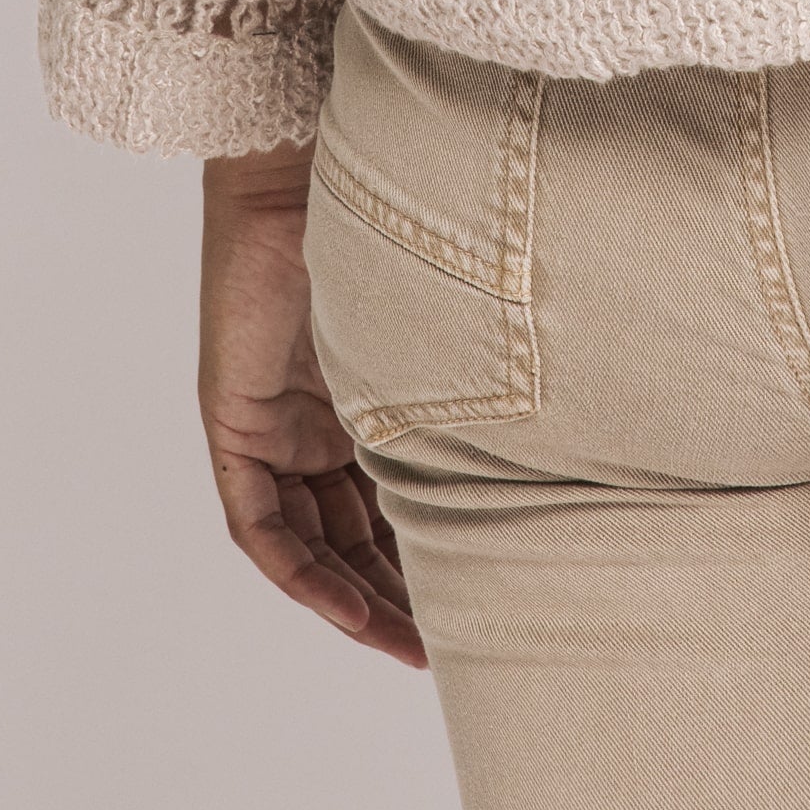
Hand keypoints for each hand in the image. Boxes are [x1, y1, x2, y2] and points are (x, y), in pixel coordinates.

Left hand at [199, 149, 425, 665]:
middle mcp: (316, 413)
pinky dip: (297, 570)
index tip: (475, 600)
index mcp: (365, 391)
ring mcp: (271, 418)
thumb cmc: (392, 219)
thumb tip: (577, 424)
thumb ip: (476, 379)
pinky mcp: (232, 416)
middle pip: (350, 530)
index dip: (426, 553)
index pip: (391, 494)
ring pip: (308, 538)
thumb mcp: (442, 325)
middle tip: (445, 648)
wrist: (309, 161)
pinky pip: (256, 522)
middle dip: (396, 594)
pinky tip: (343, 608)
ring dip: (351, 597)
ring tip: (406, 645)